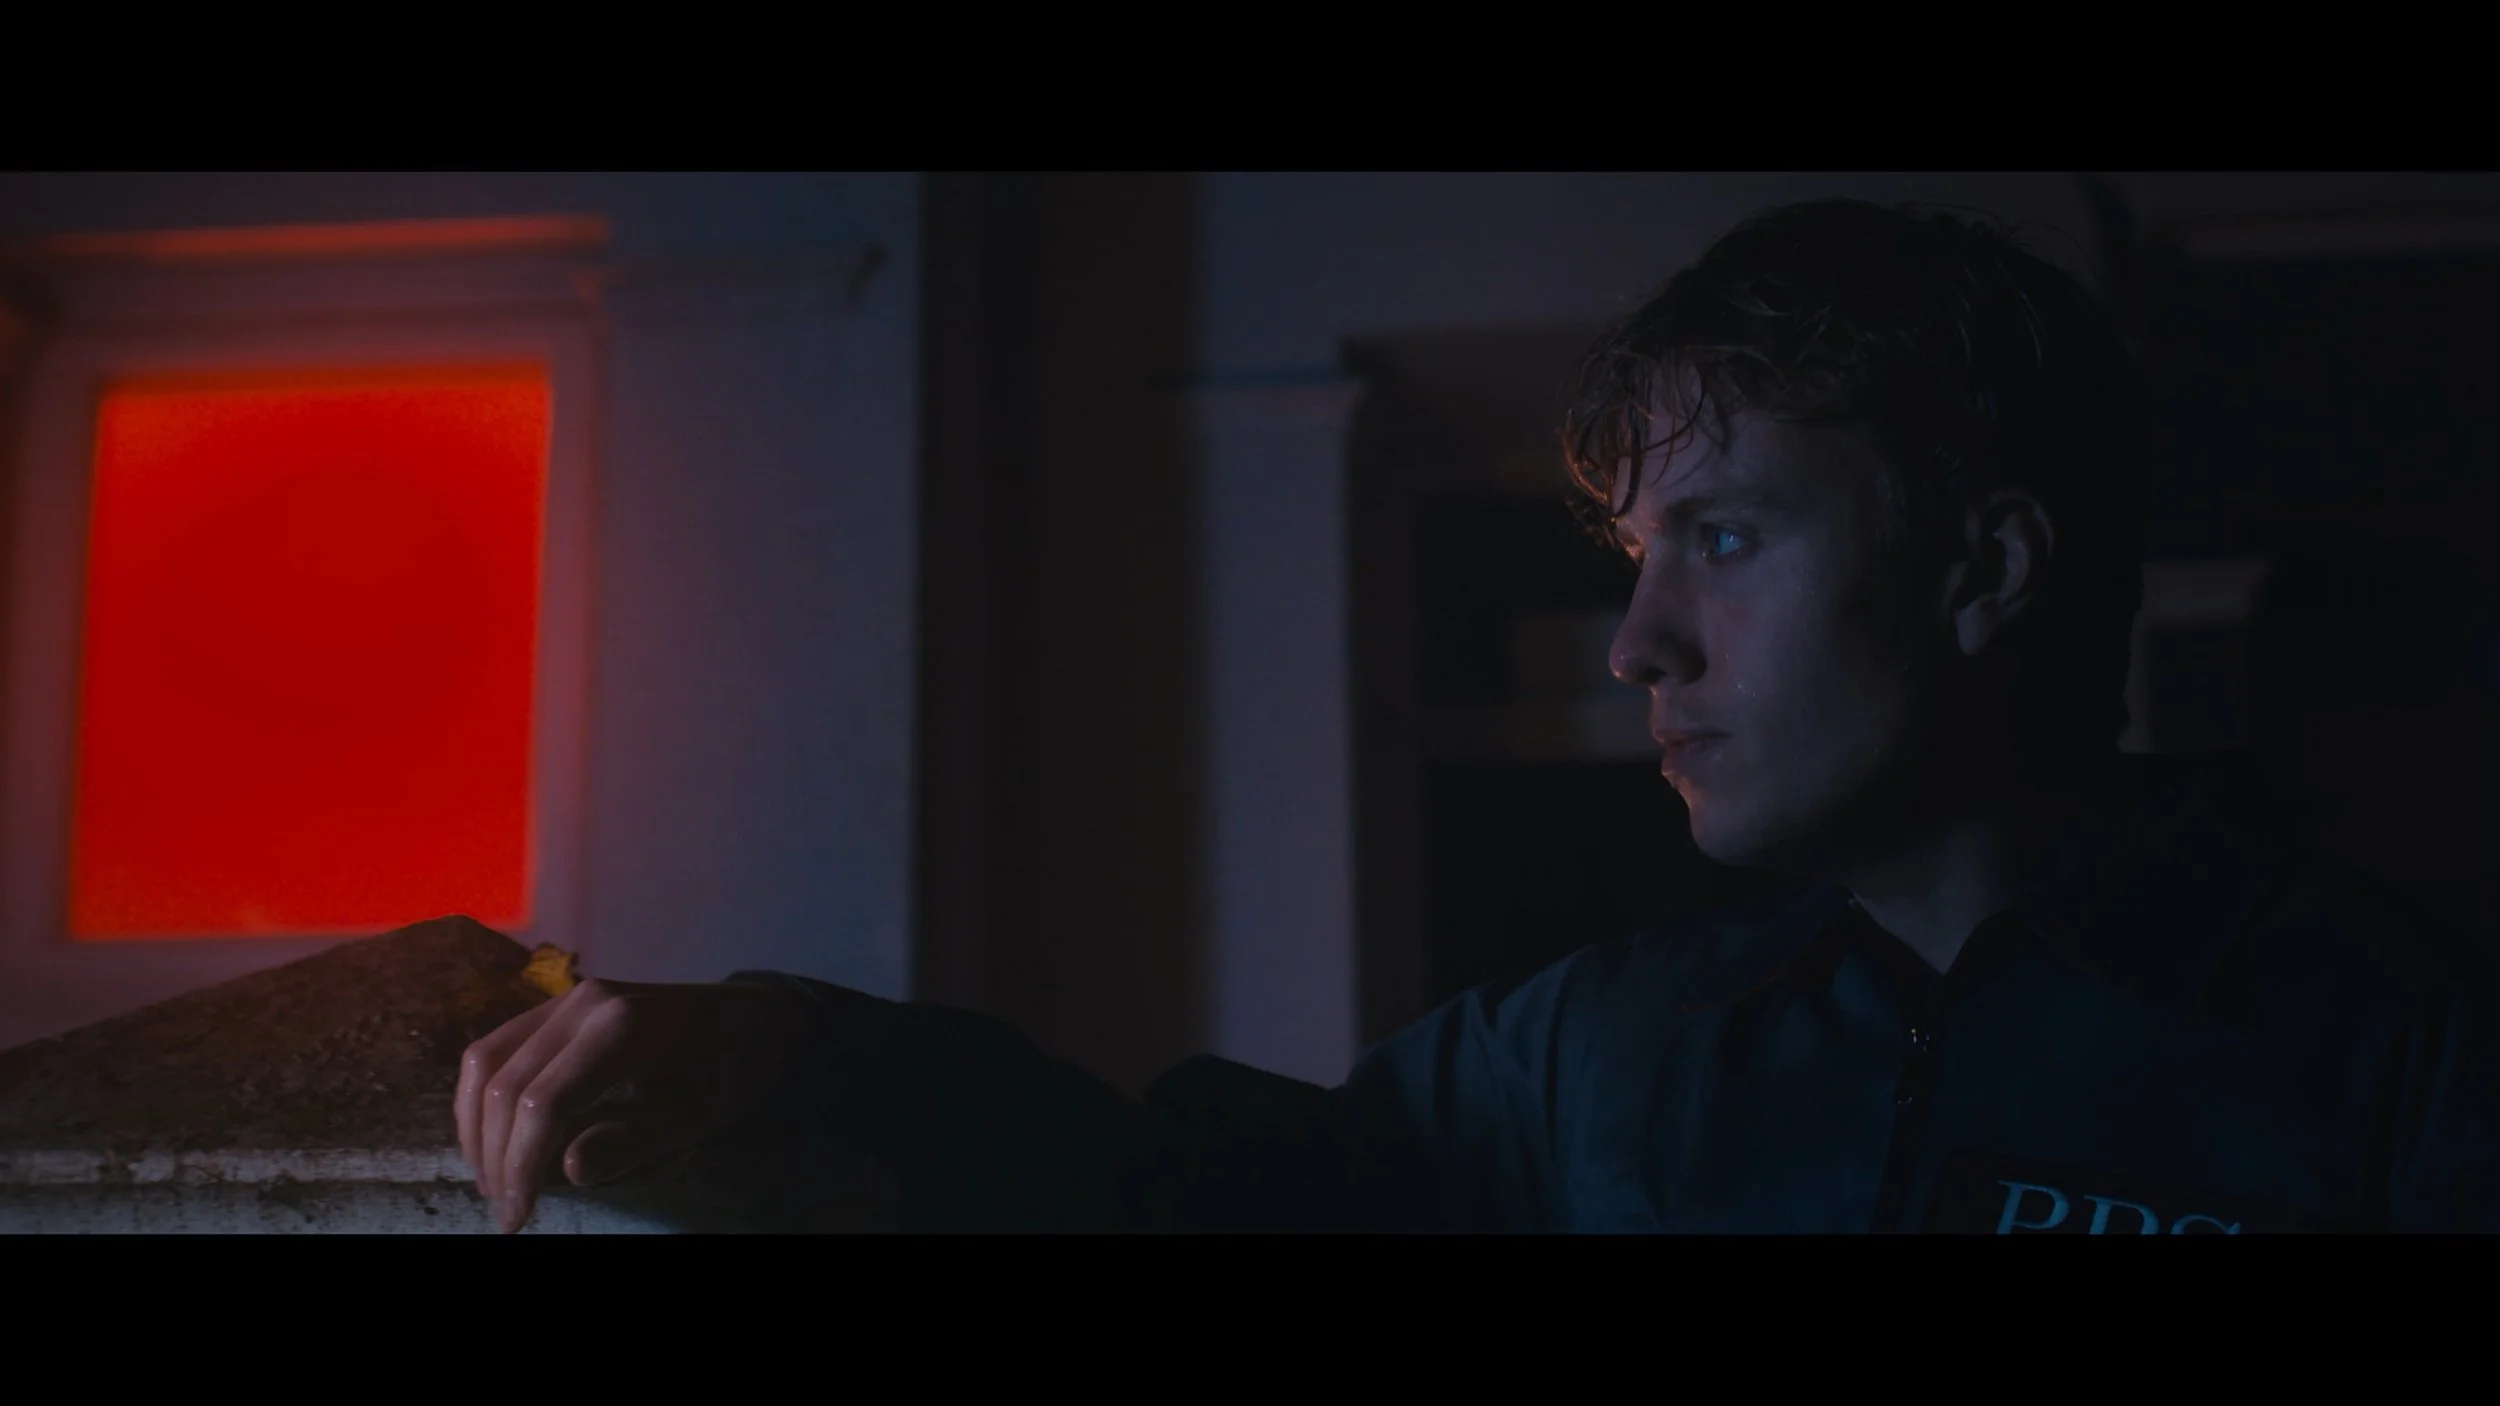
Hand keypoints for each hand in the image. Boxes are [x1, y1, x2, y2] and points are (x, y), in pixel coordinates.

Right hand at [454, 977, 812, 1232]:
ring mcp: (567, 998)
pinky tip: (493, 1140)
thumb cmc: (730, 1071)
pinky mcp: (558, 1005)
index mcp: (624, 1028)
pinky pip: (498, 1046)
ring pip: (485, 1060)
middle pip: (505, 1084)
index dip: (520, 1165)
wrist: (751, 1016)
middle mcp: (584, 1003)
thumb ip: (635, 1142)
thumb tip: (567, 1170)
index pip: (543, 1102)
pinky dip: (482, 1096)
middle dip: (495, 1156)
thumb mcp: (698, 1118)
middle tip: (504, 1211)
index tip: (518, 1218)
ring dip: (476, 1127)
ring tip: (492, 1182)